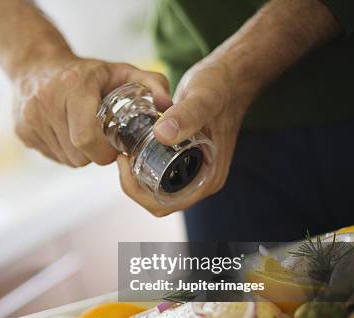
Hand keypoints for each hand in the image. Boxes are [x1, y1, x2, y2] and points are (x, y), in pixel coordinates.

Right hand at [13, 56, 171, 166]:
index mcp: (73, 86)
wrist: (36, 65)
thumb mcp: (120, 71)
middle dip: (94, 154)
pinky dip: (63, 152)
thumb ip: (151, 84)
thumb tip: (168, 106)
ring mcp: (29, 118)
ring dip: (79, 154)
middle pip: (77, 154)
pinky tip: (66, 134)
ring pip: (65, 159)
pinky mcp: (22, 131)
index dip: (103, 150)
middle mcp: (46, 101)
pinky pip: (52, 157)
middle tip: (101, 140)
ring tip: (83, 133)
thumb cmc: (86, 73)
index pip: (86, 138)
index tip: (112, 146)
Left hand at [117, 55, 253, 215]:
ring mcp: (194, 171)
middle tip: (122, 155)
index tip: (125, 161)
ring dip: (136, 175)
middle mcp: (201, 180)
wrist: (231, 76)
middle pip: (157, 200)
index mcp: (208, 178)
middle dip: (133, 183)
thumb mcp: (203, 98)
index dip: (137, 191)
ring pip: (156, 188)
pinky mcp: (187, 159)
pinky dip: (144, 165)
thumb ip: (187, 115)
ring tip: (125, 150)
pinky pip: (160, 173)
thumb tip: (162, 135)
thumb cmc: (221, 86)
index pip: (164, 204)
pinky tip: (134, 146)